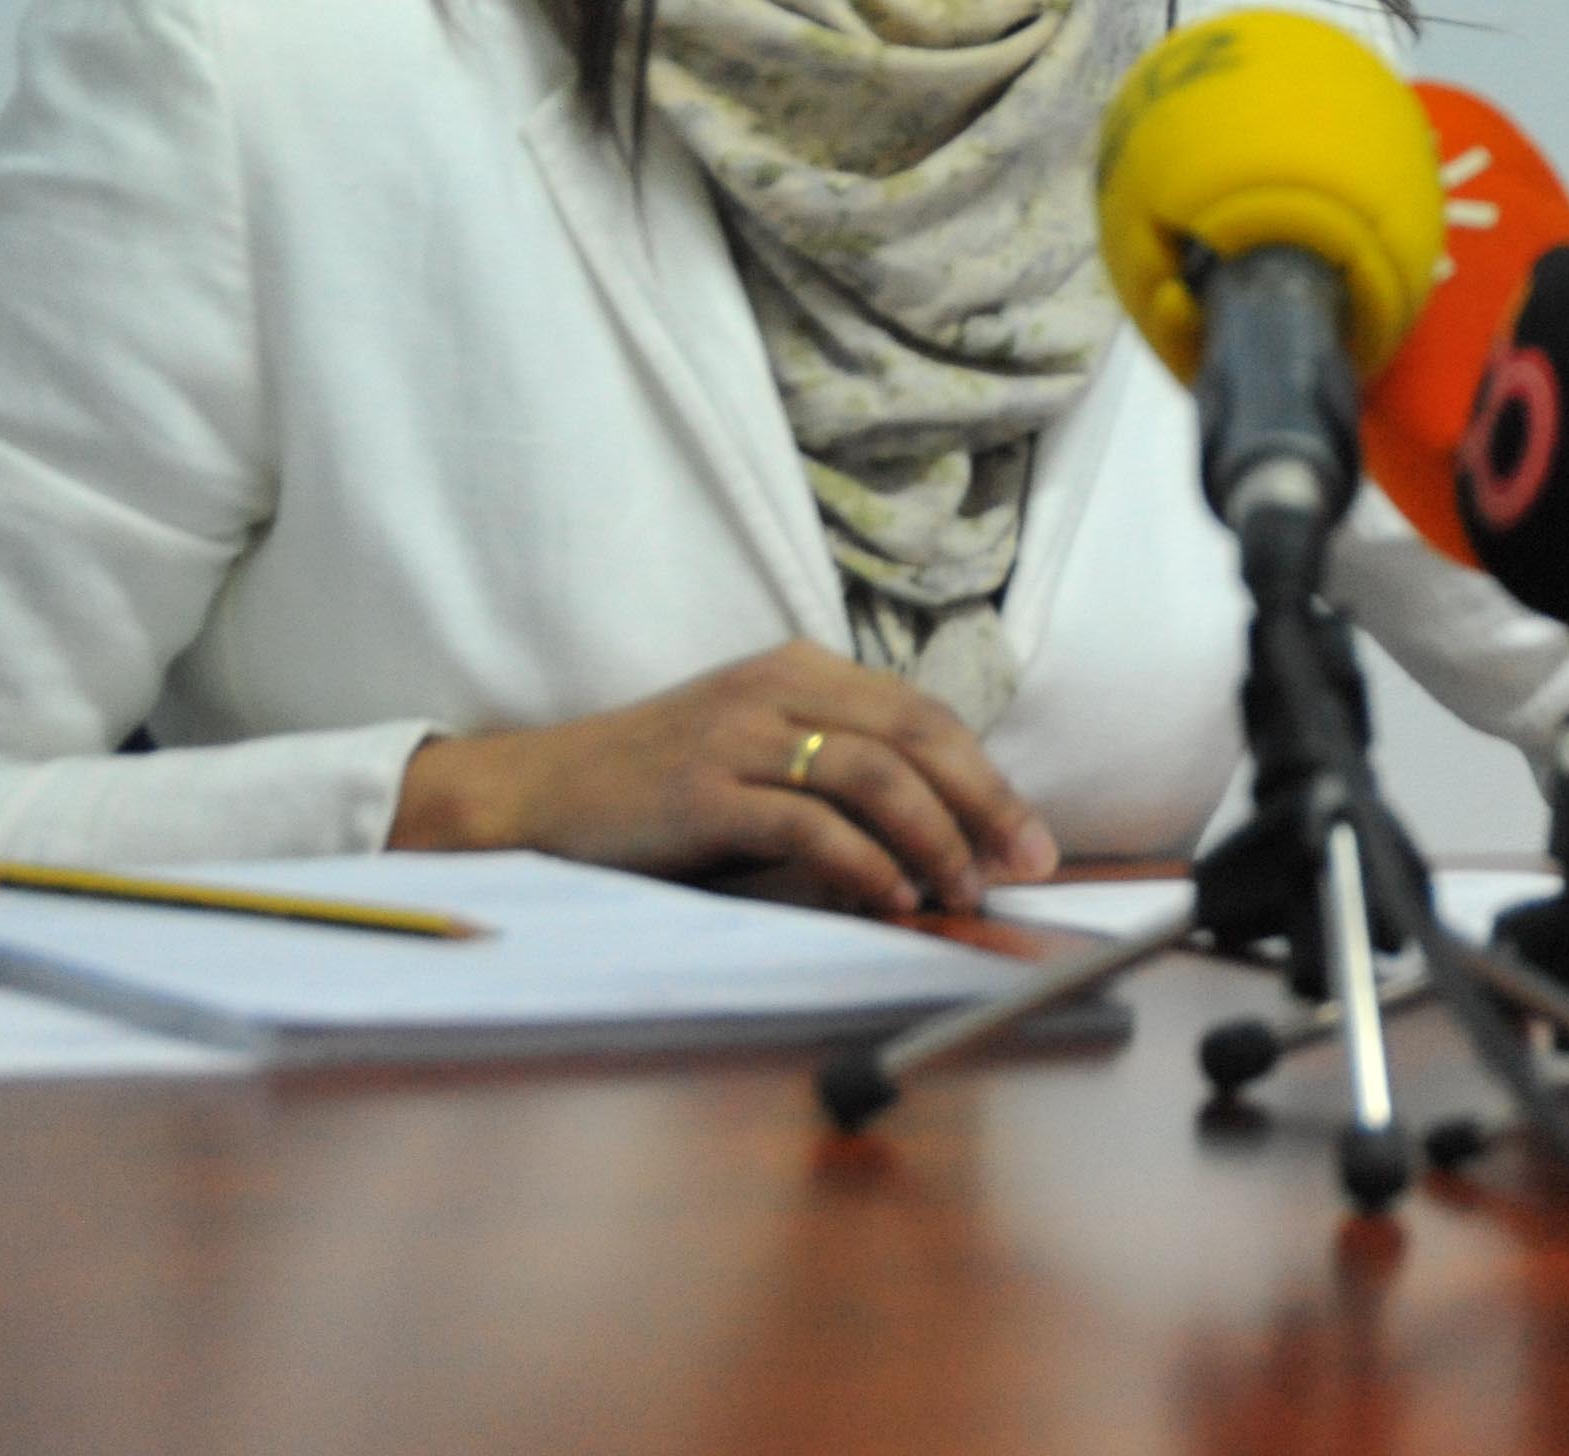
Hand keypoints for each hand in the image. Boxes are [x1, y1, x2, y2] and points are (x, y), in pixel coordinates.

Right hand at [388, 641, 1057, 917]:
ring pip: (872, 773)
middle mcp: (777, 688)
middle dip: (984, 802)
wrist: (537, 794)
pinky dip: (863, 862)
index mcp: (801, 670)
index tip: (1030, 838)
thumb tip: (942, 837)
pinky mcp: (703, 789)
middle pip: (914, 734)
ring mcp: (738, 734)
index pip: (923, 714)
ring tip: (962, 891)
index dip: (986, 776)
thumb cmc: (658, 788)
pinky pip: (807, 822)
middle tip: (1026, 864)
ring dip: (933, 837)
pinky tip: (891, 897)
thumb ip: (836, 774)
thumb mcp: (757, 755)